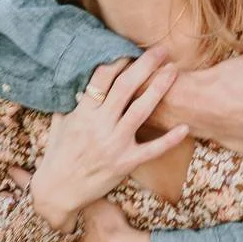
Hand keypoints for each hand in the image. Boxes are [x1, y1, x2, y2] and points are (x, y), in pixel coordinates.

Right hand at [28, 50, 189, 233]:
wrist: (58, 191)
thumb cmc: (57, 155)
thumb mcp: (61, 123)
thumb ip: (74, 103)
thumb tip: (84, 82)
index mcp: (83, 113)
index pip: (103, 78)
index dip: (118, 60)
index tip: (130, 51)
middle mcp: (100, 126)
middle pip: (126, 87)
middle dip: (145, 65)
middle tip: (161, 50)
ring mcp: (114, 145)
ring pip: (141, 110)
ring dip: (159, 88)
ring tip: (173, 71)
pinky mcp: (126, 164)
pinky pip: (152, 150)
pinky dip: (170, 139)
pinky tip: (185, 127)